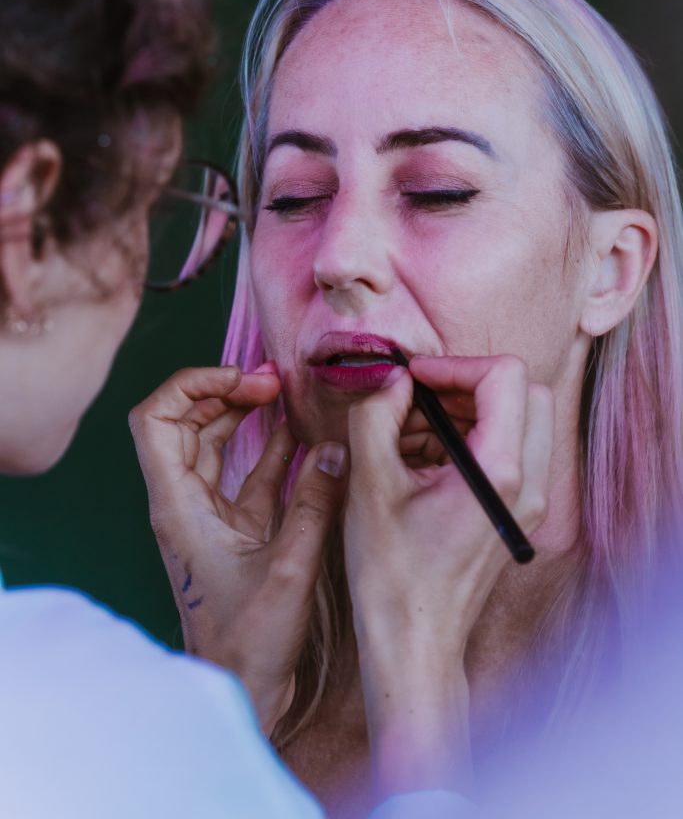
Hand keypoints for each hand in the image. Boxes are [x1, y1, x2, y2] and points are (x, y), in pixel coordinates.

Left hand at [129, 364, 348, 734]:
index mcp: (178, 506)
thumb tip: (335, 447)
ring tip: (283, 394)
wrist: (240, 689)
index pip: (156, 420)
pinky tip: (298, 434)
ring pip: (212, 443)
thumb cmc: (250, 640)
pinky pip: (244, 472)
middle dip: (224, 391)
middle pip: (184, 422)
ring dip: (242, 414)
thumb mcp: (289, 567)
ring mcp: (206, 513)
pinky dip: (267, 447)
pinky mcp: (232, 528)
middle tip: (271, 383)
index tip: (242, 381)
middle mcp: (184, 502)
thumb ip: (314, 502)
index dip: (191, 386)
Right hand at [344, 354, 552, 797]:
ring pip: (516, 421)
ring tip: (406, 435)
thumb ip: (376, 416)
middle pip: (523, 394)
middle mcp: (529, 483)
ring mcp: (527, 501)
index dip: (455, 366)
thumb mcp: (370, 484)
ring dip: (463, 414)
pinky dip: (465, 441)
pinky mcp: (514, 512)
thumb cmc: (391, 572)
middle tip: (417, 400)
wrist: (414, 642)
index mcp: (499, 470)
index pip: (506, 376)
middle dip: (466, 386)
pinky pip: (505, 453)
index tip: (413, 380)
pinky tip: (415, 462)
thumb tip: (390, 376)